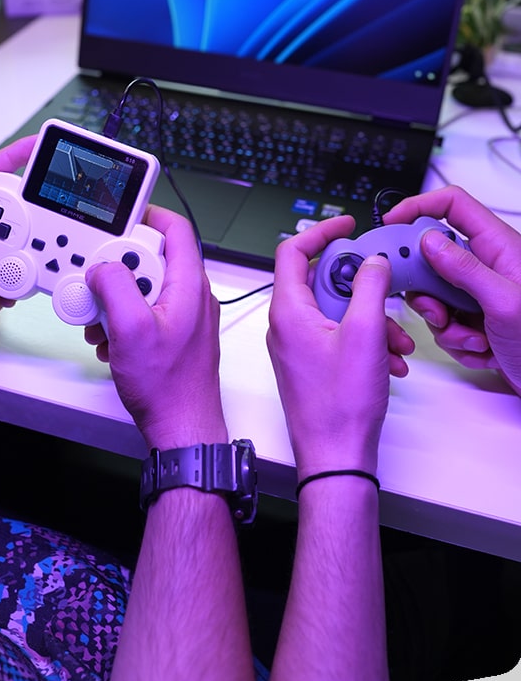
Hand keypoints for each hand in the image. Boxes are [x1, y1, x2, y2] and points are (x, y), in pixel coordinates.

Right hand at [85, 206, 227, 450]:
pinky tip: (112, 339)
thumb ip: (115, 286)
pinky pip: (147, 313)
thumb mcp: (131, 329)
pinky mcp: (175, 336)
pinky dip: (125, 320)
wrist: (180, 426)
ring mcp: (184, 318)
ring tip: (104, 321)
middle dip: (119, 269)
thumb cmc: (168, 386)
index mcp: (190, 286)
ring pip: (146, 288)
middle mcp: (192, 298)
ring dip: (118, 300)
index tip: (120, 219)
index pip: (176, 230)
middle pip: (152, 259)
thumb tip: (103, 266)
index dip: (147, 217)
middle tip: (102, 287)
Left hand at [266, 216, 413, 479]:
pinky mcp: (309, 364)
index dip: (321, 232)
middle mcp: (286, 326)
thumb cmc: (339, 405)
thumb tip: (372, 262)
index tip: (346, 226)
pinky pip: (336, 336)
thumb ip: (370, 287)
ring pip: (335, 312)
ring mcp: (296, 346)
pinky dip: (364, 340)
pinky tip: (388, 360)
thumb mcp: (365, 333)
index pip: (292, 252)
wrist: (335, 454)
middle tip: (384, 297)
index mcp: (288, 311)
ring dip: (370, 319)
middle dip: (362, 288)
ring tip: (395, 342)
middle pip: (322, 281)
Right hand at [385, 185, 520, 394]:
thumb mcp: (504, 302)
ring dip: (447, 325)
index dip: (419, 207)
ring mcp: (482, 293)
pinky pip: (447, 323)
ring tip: (473, 339)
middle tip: (437, 310)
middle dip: (428, 292)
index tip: (392, 224)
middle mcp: (489, 266)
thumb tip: (428, 242)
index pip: (453, 206)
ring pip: (436, 297)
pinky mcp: (478, 318)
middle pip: (434, 259)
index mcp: (499, 247)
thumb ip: (464, 268)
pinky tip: (484, 350)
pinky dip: (458, 341)